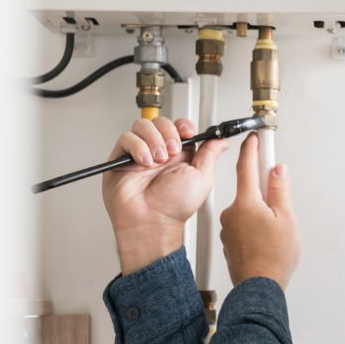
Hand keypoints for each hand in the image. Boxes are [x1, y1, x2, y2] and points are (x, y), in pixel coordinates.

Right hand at [102, 117, 228, 274]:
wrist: (152, 221)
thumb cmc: (175, 207)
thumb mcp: (203, 177)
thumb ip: (211, 154)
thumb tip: (222, 140)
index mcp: (180, 155)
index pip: (179, 126)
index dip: (182, 125)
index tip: (187, 133)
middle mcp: (160, 152)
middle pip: (161, 121)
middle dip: (168, 132)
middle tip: (172, 151)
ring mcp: (140, 154)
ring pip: (142, 126)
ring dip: (153, 139)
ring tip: (157, 160)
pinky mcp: (122, 158)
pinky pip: (126, 138)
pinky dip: (137, 147)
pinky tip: (144, 162)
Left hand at [219, 132, 299, 288]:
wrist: (259, 286)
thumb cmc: (273, 257)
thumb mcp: (286, 218)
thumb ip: (280, 191)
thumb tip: (277, 171)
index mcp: (246, 202)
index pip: (246, 166)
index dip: (252, 149)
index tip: (254, 138)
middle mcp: (232, 212)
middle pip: (249, 191)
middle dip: (265, 193)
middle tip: (281, 206)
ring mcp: (228, 228)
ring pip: (247, 210)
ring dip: (261, 213)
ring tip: (276, 232)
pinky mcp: (229, 241)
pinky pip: (243, 225)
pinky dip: (254, 227)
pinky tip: (266, 240)